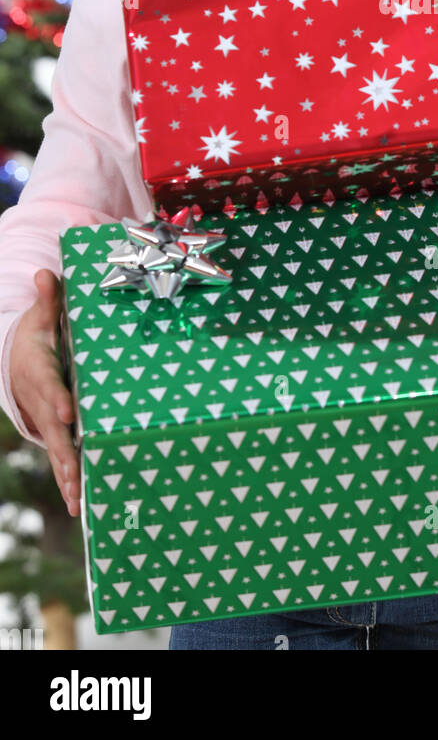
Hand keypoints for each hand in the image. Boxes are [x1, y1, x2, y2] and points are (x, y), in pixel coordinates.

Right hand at [9, 269, 79, 516]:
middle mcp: (42, 402)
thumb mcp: (41, 316)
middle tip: (75, 473)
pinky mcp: (55, 435)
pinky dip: (69, 482)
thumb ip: (49, 298)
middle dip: (65, 451)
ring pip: (57, 452)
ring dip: (68, 476)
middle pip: (53, 430)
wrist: (16, 360)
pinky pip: (62, 460)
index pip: (50, 387)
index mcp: (40, 372)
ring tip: (78, 500)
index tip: (69, 412)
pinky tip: (80, 505)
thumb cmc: (37, 335)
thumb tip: (46, 273)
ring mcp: (47, 422)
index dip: (58, 399)